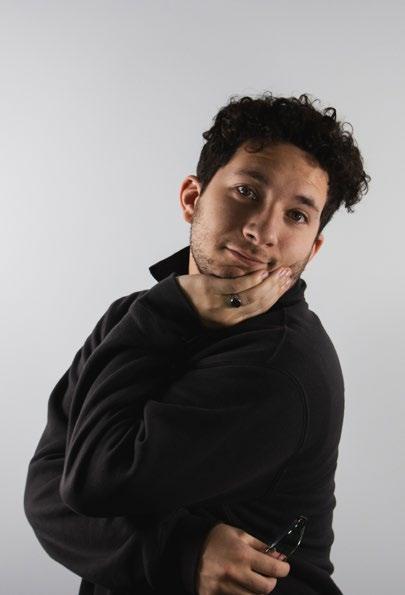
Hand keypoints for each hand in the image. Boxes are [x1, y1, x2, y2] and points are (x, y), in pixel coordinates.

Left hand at [176, 266, 292, 328]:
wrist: (172, 303)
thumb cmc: (198, 303)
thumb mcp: (220, 308)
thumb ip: (238, 302)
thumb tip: (260, 288)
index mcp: (232, 322)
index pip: (260, 308)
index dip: (276, 295)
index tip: (288, 282)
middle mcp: (228, 317)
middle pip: (259, 303)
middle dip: (277, 288)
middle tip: (289, 274)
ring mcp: (219, 305)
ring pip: (251, 296)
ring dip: (269, 283)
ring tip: (280, 271)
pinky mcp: (210, 292)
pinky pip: (235, 287)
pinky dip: (251, 280)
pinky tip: (261, 272)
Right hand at [196, 522, 289, 593]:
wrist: (191, 546)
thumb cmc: (218, 538)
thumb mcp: (240, 534)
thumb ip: (261, 546)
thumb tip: (279, 556)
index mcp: (243, 555)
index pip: (273, 568)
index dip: (284, 569)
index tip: (284, 567)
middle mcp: (235, 572)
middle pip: (265, 589)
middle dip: (271, 582)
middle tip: (268, 574)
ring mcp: (224, 586)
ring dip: (256, 590)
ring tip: (251, 578)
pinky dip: (241, 594)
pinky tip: (239, 585)